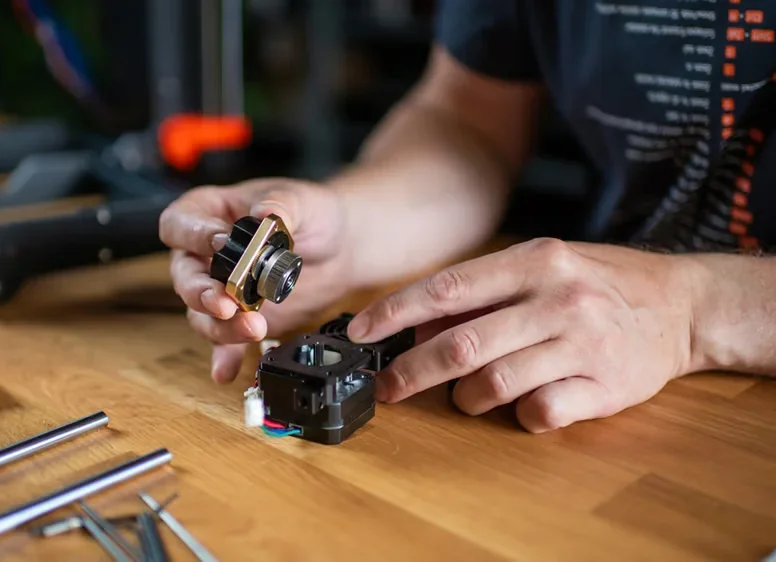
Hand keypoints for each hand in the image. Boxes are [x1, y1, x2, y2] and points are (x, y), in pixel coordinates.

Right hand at [160, 178, 351, 382]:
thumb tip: (264, 214)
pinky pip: (224, 342)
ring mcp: (220, 289)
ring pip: (202, 313)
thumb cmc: (311, 213)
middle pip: (185, 276)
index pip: (180, 224)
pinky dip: (225, 356)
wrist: (339, 247)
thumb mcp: (301, 201)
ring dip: (221, 326)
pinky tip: (226, 370)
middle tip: (226, 303)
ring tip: (252, 328)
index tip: (217, 244)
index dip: (191, 235)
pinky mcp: (238, 319)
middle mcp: (203, 255)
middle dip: (203, 293)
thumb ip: (280, 206)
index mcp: (208, 214)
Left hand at [347, 238, 700, 431]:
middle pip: (462, 344)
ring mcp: (584, 344)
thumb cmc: (596, 283)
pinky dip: (519, 416)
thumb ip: (484, 289)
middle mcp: (559, 299)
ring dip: (465, 398)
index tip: (361, 333)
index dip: (395, 313)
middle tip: (389, 387)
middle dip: (412, 371)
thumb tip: (417, 323)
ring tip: (465, 397)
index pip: (448, 288)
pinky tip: (522, 406)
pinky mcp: (606, 387)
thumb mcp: (542, 265)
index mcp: (535, 261)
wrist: (683, 305)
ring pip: (494, 383)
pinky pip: (541, 413)